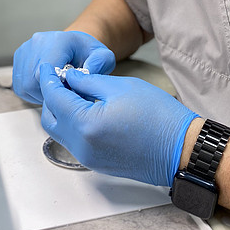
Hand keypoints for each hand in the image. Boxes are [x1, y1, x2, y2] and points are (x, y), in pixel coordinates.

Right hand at [12, 31, 115, 103]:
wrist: (76, 44)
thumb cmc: (89, 53)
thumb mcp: (103, 57)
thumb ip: (100, 64)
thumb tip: (88, 72)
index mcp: (59, 40)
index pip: (46, 71)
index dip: (55, 88)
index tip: (68, 93)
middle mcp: (38, 41)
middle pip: (32, 80)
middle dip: (47, 94)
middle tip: (63, 96)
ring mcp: (26, 48)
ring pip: (23, 84)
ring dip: (38, 94)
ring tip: (55, 91)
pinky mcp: (19, 57)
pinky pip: (18, 84)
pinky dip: (30, 92)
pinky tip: (45, 88)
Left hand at [39, 63, 198, 186]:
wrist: (181, 149)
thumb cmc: (158, 116)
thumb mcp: (120, 87)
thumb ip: (88, 81)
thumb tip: (69, 78)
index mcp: (85, 125)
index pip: (54, 98)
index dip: (49, 78)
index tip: (47, 66)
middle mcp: (82, 146)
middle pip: (50, 118)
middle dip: (52, 96)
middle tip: (63, 78)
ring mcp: (89, 158)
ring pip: (60, 131)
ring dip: (62, 111)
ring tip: (77, 92)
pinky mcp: (97, 163)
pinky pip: (74, 141)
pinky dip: (73, 124)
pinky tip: (87, 109)